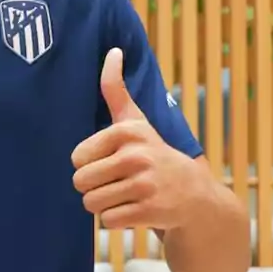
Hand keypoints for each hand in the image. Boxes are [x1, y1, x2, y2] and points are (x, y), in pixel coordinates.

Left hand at [71, 48, 203, 230]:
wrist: (196, 197)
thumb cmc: (155, 155)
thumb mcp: (137, 121)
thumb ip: (116, 90)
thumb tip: (113, 50)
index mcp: (128, 131)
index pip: (76, 157)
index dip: (88, 165)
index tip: (111, 162)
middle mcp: (137, 155)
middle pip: (80, 182)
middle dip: (93, 188)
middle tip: (116, 184)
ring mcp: (145, 184)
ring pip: (92, 204)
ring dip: (104, 206)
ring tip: (126, 197)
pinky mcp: (150, 211)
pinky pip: (108, 221)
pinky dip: (116, 221)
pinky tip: (135, 211)